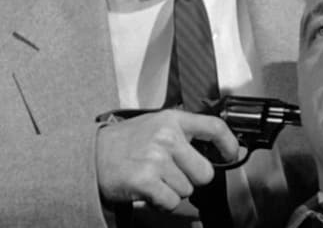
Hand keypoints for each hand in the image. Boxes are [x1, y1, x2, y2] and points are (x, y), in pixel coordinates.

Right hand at [95, 109, 237, 210]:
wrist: (91, 155)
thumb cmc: (125, 142)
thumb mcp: (156, 124)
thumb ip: (184, 132)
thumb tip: (216, 151)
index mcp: (173, 119)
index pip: (214, 128)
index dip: (229, 144)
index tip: (232, 155)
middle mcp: (167, 137)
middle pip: (205, 172)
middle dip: (192, 179)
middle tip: (172, 173)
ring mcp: (156, 159)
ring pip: (187, 190)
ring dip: (173, 190)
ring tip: (154, 178)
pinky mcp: (145, 180)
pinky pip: (171, 202)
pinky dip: (162, 202)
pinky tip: (149, 190)